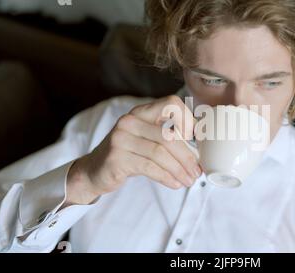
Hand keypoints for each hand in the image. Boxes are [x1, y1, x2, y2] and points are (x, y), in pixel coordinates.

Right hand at [65, 95, 200, 205]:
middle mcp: (130, 121)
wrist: (94, 171)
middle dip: (188, 156)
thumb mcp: (146, 139)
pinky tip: (175, 184)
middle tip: (197, 171)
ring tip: (189, 181)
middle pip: (169, 135)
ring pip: (161, 153)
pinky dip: (166, 177)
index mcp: (141, 112)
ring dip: (179, 170)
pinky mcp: (117, 158)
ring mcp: (121, 139)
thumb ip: (168, 137)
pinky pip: (150, 167)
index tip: (195, 140)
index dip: (188, 119)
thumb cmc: (128, 155)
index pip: (172, 103)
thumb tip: (200, 150)